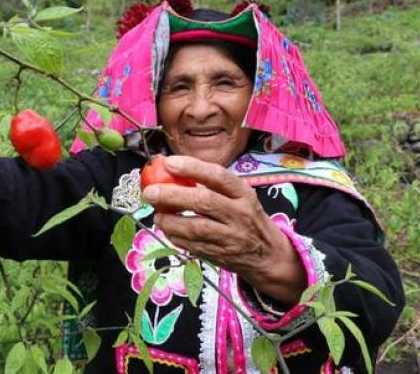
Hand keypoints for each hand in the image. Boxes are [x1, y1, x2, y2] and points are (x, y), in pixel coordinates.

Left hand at [142, 155, 305, 303]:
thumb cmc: (248, 218)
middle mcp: (239, 214)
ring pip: (195, 227)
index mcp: (243, 194)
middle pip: (203, 201)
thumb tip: (171, 170)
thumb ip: (212, 185)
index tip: (169, 162)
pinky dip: (175, 237)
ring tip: (157, 215)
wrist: (269, 256)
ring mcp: (230, 237)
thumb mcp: (240, 197)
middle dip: (172, 195)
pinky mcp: (220, 255)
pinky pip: (192, 245)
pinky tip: (167, 230)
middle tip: (150, 192)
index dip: (192, 167)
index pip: (218, 176)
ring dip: (170, 221)